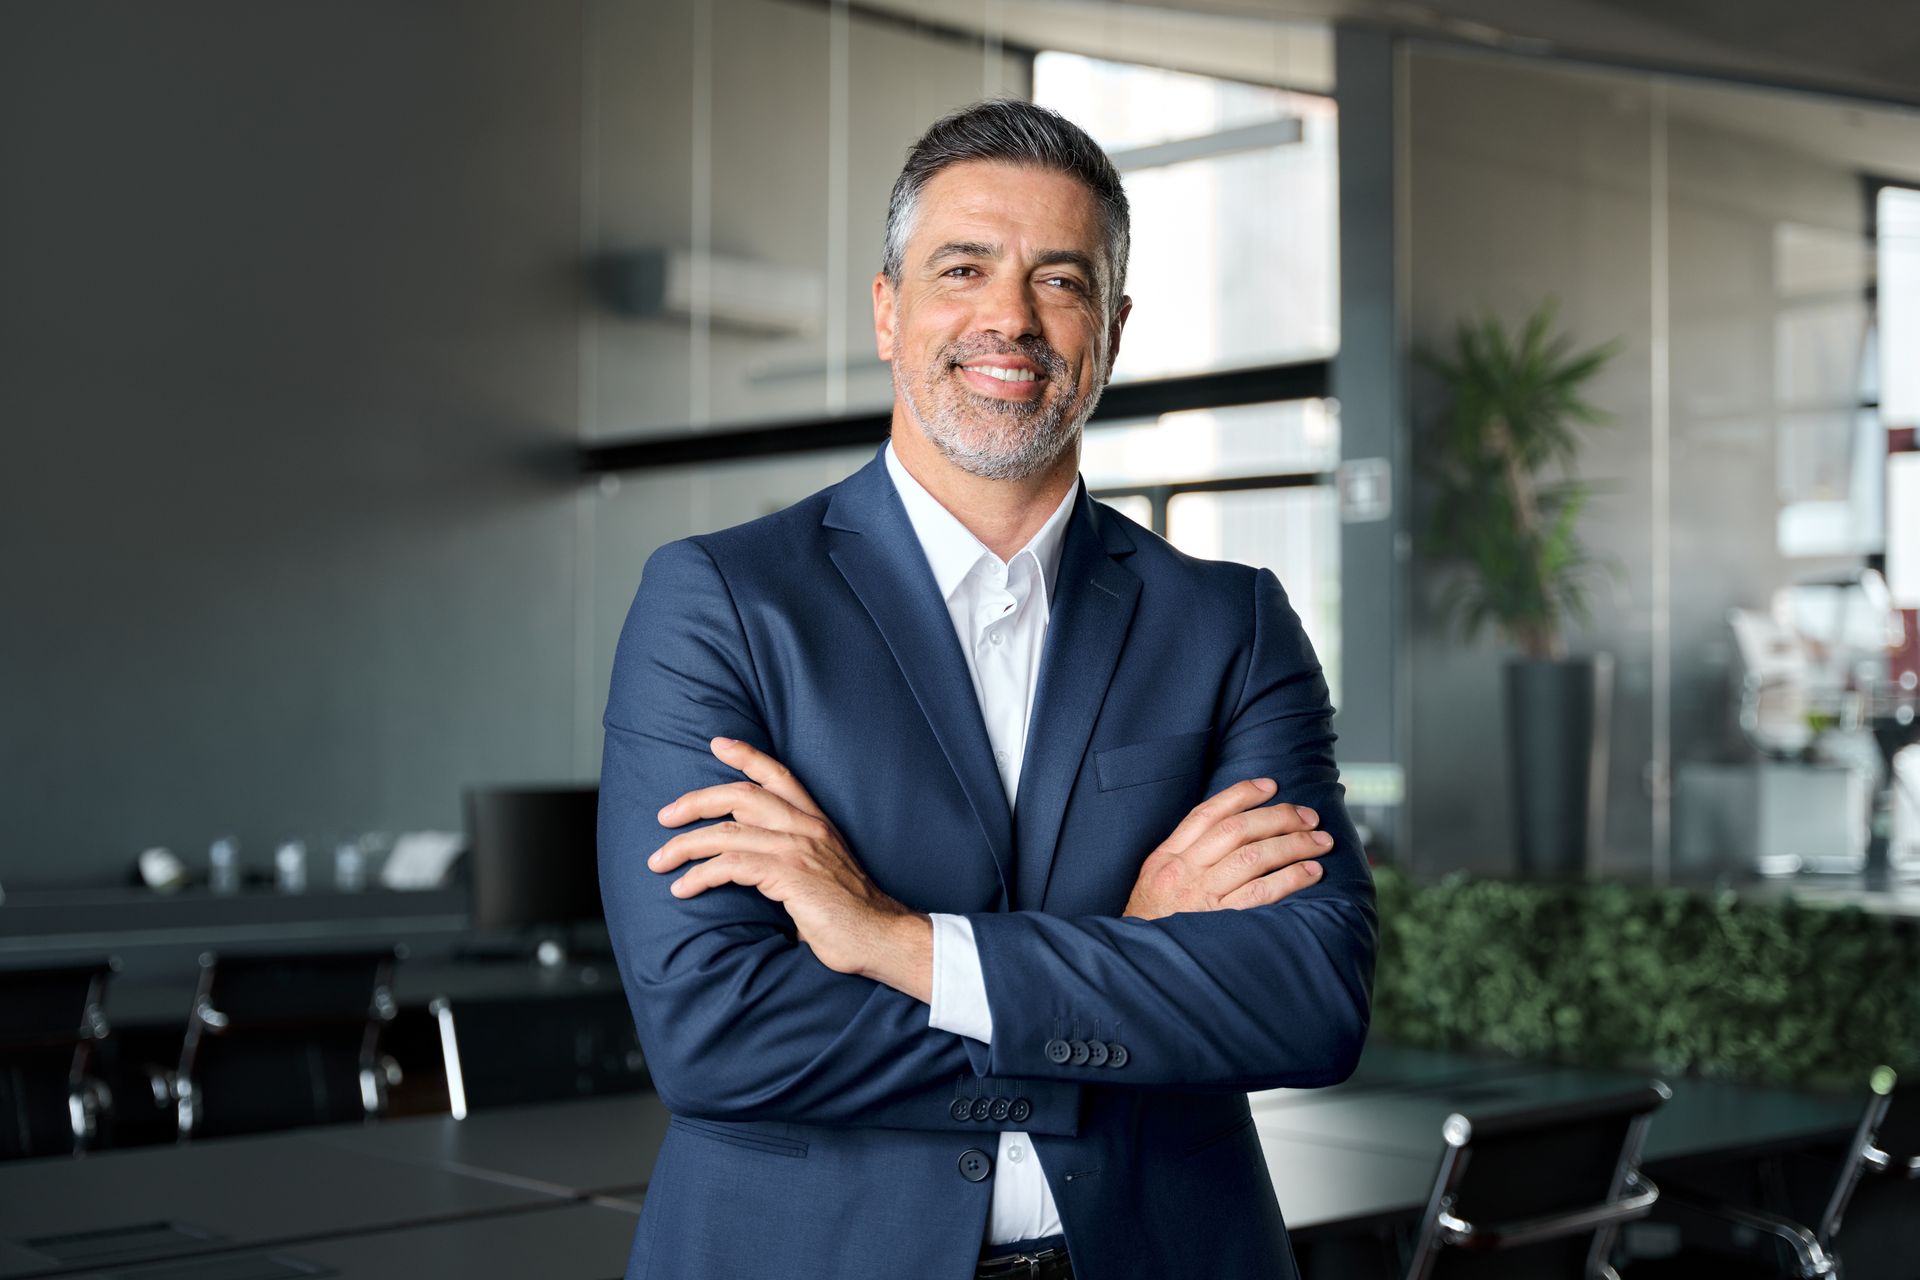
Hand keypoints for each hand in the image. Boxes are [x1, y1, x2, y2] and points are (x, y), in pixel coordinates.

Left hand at [649, 737, 932, 999]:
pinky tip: (683, 889)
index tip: (717, 744)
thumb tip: (752, 871)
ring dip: (684, 846)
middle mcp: (807, 827)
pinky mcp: (789, 875)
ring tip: (658, 861)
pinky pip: (730, 865)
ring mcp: (798, 849)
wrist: (882, 937)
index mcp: (816, 822)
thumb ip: (791, 862)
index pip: (779, 775)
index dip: (747, 755)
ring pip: (726, 832)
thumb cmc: (851, 915)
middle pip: (740, 796)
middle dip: (695, 801)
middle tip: (665, 816)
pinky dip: (699, 876)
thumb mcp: (822, 873)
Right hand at [1123, 777, 1329, 919]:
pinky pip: (1261, 893)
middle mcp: (1183, 872)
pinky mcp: (1220, 922)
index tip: (1271, 786)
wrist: (1137, 964)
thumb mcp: (1155, 881)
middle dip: (1278, 817)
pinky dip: (1290, 878)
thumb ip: (1185, 857)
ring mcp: (1201, 897)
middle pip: (1237, 830)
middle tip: (1309, 816)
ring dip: (1293, 845)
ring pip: (1253, 856)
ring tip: (1319, 842)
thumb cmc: (1152, 924)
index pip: (1206, 814)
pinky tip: (1310, 872)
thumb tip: (1232, 833)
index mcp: (1166, 857)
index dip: (1241, 795)